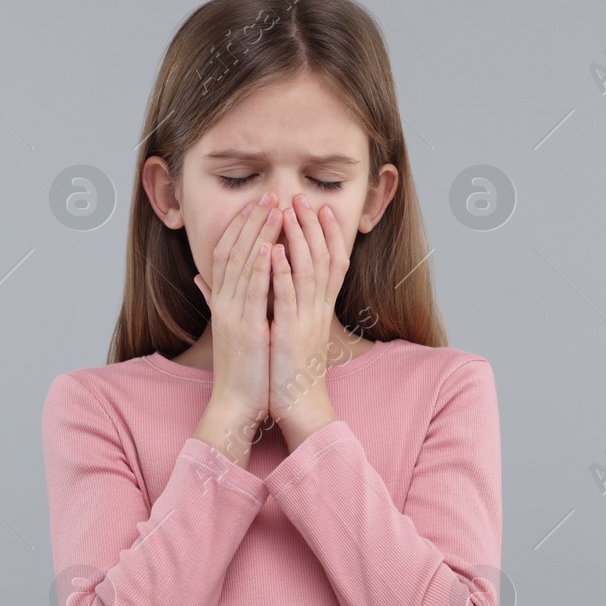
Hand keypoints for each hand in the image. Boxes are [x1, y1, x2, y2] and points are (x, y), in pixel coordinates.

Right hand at [193, 191, 282, 449]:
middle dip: (252, 220)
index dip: (240, 226)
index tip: (256, 203)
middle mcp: (224, 303)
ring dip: (258, 234)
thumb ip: (216, 300)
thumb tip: (200, 277)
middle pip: (234, 251)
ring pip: (243, 265)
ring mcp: (232, 315)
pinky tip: (268, 247)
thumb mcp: (229, 328)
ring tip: (273, 208)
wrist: (235, 405)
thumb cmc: (240, 369)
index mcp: (223, 302)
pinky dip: (259, 268)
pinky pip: (252, 293)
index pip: (226, 253)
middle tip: (268, 194)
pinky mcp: (246, 330)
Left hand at [267, 192, 350, 448]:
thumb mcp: (289, 331)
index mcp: (318, 309)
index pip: (330, 263)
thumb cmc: (290, 371)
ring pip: (307, 271)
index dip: (328, 234)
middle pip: (322, 258)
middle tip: (304, 198)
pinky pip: (287, 299)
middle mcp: (317, 310)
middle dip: (313, 226)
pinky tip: (276, 251)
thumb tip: (274, 283)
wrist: (299, 407)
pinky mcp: (291, 334)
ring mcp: (306, 321)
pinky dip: (282, 273)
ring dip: (299, 239)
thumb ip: (283, 305)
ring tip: (290, 211)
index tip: (321, 207)